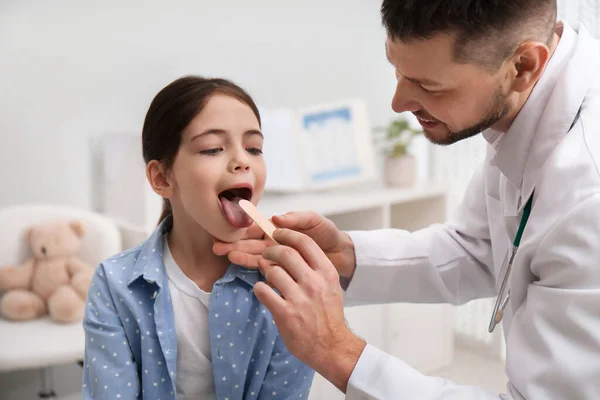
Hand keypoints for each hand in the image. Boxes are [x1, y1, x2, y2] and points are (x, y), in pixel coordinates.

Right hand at [213, 211, 356, 277]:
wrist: (343, 255)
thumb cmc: (328, 234)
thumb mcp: (314, 221)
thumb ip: (296, 219)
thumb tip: (275, 217)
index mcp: (280, 229)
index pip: (257, 228)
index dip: (242, 229)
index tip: (227, 230)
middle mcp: (276, 243)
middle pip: (252, 243)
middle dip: (235, 244)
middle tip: (217, 247)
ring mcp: (279, 258)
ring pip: (256, 256)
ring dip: (241, 256)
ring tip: (226, 256)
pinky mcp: (285, 272)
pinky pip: (268, 270)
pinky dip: (256, 268)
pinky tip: (244, 269)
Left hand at [253, 228, 365, 392]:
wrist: (331, 346)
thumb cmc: (328, 314)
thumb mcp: (330, 285)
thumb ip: (314, 267)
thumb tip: (290, 249)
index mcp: (326, 273)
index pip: (304, 243)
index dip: (287, 234)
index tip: (277, 234)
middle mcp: (314, 283)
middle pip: (285, 253)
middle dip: (271, 251)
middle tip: (267, 254)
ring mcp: (299, 298)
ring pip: (272, 271)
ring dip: (265, 271)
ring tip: (267, 277)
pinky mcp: (285, 314)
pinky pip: (263, 291)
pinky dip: (260, 289)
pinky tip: (264, 292)